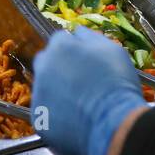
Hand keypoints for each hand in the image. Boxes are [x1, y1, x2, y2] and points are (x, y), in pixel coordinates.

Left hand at [31, 29, 145, 154]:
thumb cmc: (116, 83)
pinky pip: (45, 110)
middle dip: (59, 65)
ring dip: (56, 89)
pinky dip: (56, 112)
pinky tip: (74, 117)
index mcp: (60, 47)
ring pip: (44, 86)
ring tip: (79, 101)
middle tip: (80, 79)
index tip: (85, 59)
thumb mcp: (112, 49)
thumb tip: (77, 31)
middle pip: (46, 60)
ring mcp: (38, 94)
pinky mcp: (38, 119)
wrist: (114, 124)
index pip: (60, 39)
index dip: (73, 48)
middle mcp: (43, 67)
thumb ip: (90, 36)